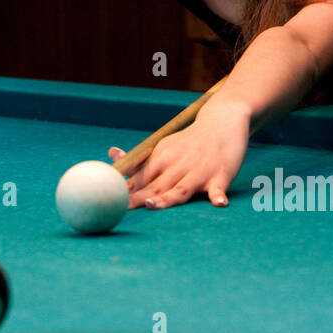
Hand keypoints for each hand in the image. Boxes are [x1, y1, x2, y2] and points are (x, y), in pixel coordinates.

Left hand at [108, 103, 251, 209]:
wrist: (221, 123)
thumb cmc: (188, 143)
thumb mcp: (163, 147)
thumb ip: (141, 161)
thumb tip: (112, 158)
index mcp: (162, 157)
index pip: (141, 177)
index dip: (126, 190)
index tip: (111, 201)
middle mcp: (178, 164)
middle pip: (155, 186)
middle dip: (138, 198)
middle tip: (120, 209)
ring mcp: (199, 171)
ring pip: (181, 189)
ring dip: (166, 198)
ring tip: (152, 205)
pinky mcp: (220, 175)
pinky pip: (218, 188)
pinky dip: (218, 196)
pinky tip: (219, 203)